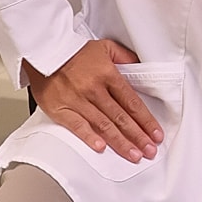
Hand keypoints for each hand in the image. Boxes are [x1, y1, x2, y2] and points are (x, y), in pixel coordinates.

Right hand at [26, 38, 163, 162]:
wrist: (45, 51)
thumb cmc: (75, 51)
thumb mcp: (106, 47)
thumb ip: (126, 58)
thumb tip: (142, 68)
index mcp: (108, 75)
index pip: (132, 102)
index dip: (146, 120)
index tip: (156, 134)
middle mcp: (95, 89)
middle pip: (121, 117)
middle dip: (138, 136)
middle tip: (150, 151)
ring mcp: (77, 100)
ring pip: (103, 125)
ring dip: (120, 142)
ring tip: (133, 155)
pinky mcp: (60, 109)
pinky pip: (77, 125)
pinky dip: (89, 137)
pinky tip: (101, 148)